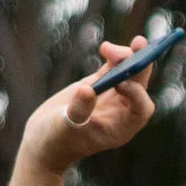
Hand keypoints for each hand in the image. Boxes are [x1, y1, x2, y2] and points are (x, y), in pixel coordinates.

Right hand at [18, 39, 160, 173]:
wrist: (44, 139)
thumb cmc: (56, 141)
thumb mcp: (65, 127)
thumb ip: (78, 111)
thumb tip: (87, 89)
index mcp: (121, 128)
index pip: (141, 109)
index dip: (137, 93)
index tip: (121, 82)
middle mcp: (122, 112)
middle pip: (140, 85)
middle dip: (139, 65)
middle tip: (137, 44)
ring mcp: (113, 96)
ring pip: (129, 72)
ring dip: (125, 56)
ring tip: (107, 48)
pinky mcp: (100, 84)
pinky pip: (114, 68)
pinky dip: (113, 56)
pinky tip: (105, 48)